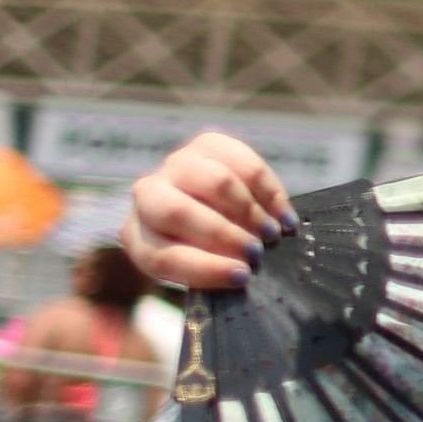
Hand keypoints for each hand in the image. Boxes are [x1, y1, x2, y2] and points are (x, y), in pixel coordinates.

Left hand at [124, 132, 294, 291]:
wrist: (203, 210)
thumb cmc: (204, 250)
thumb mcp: (196, 270)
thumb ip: (210, 272)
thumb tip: (242, 272)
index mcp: (140, 238)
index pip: (163, 255)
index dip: (205, 268)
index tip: (242, 276)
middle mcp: (148, 195)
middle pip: (178, 212)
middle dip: (225, 235)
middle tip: (257, 253)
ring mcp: (177, 165)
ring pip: (215, 182)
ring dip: (249, 212)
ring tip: (272, 233)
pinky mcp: (208, 145)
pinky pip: (243, 163)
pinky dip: (269, 191)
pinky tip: (282, 214)